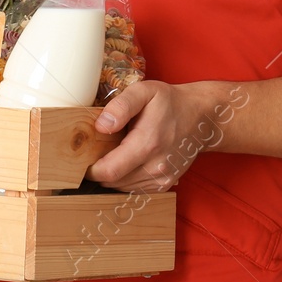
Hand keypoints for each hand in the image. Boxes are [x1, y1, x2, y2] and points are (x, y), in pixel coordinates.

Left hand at [86, 80, 214, 192]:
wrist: (201, 118)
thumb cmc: (169, 102)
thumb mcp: (144, 92)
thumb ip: (120, 106)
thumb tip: (101, 126)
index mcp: (148, 144)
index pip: (109, 171)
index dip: (89, 169)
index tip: (81, 158)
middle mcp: (156, 167)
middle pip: (112, 182)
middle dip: (97, 171)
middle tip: (92, 153)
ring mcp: (162, 179)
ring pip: (122, 188)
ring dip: (111, 176)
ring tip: (110, 154)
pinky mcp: (164, 184)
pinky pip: (134, 190)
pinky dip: (124, 179)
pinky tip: (124, 162)